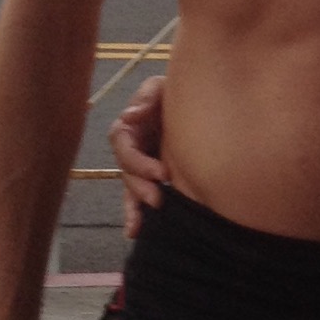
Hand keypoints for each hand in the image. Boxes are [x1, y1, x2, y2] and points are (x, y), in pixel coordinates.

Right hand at [109, 74, 168, 236]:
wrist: (195, 102)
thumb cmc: (173, 92)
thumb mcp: (160, 87)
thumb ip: (147, 99)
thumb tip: (130, 116)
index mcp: (128, 128)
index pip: (124, 147)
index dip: (139, 162)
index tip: (162, 172)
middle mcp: (131, 149)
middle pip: (127, 172)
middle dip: (140, 187)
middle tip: (159, 198)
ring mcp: (140, 165)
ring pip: (130, 189)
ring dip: (134, 207)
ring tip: (139, 225)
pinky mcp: (151, 178)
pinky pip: (138, 198)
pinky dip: (134, 215)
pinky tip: (133, 232)